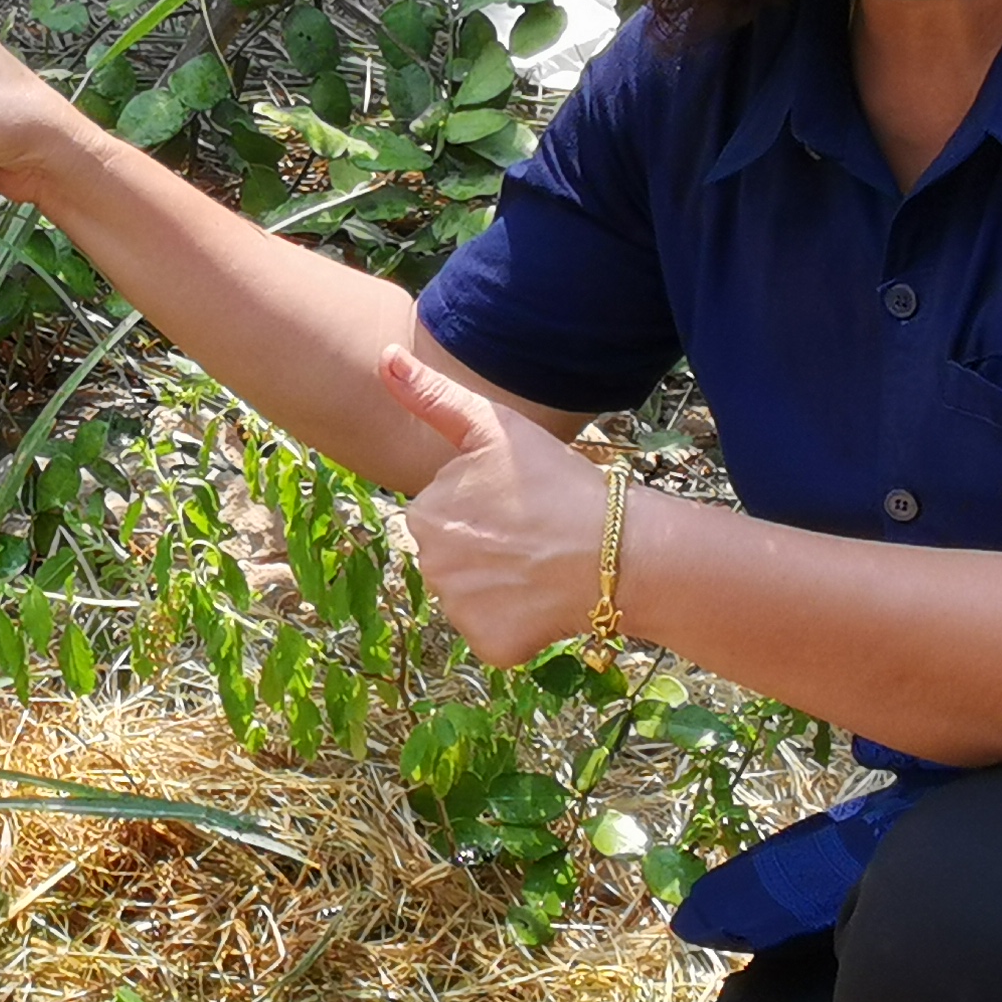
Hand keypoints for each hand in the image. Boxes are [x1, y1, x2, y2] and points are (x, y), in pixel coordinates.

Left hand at [375, 344, 606, 667]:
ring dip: (503, 588)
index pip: (446, 516)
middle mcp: (430, 565)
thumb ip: (434, 397)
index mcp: (425, 513)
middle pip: (455, 559)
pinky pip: (495, 634)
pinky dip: (518, 625)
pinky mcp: (488, 644)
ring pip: (475, 597)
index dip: (487, 510)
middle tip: (534, 534)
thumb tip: (384, 357)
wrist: (617, 550)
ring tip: (544, 565)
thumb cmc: (559, 484)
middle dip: (488, 550)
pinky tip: (546, 601)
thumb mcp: (495, 428)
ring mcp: (458, 610)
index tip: (520, 503)